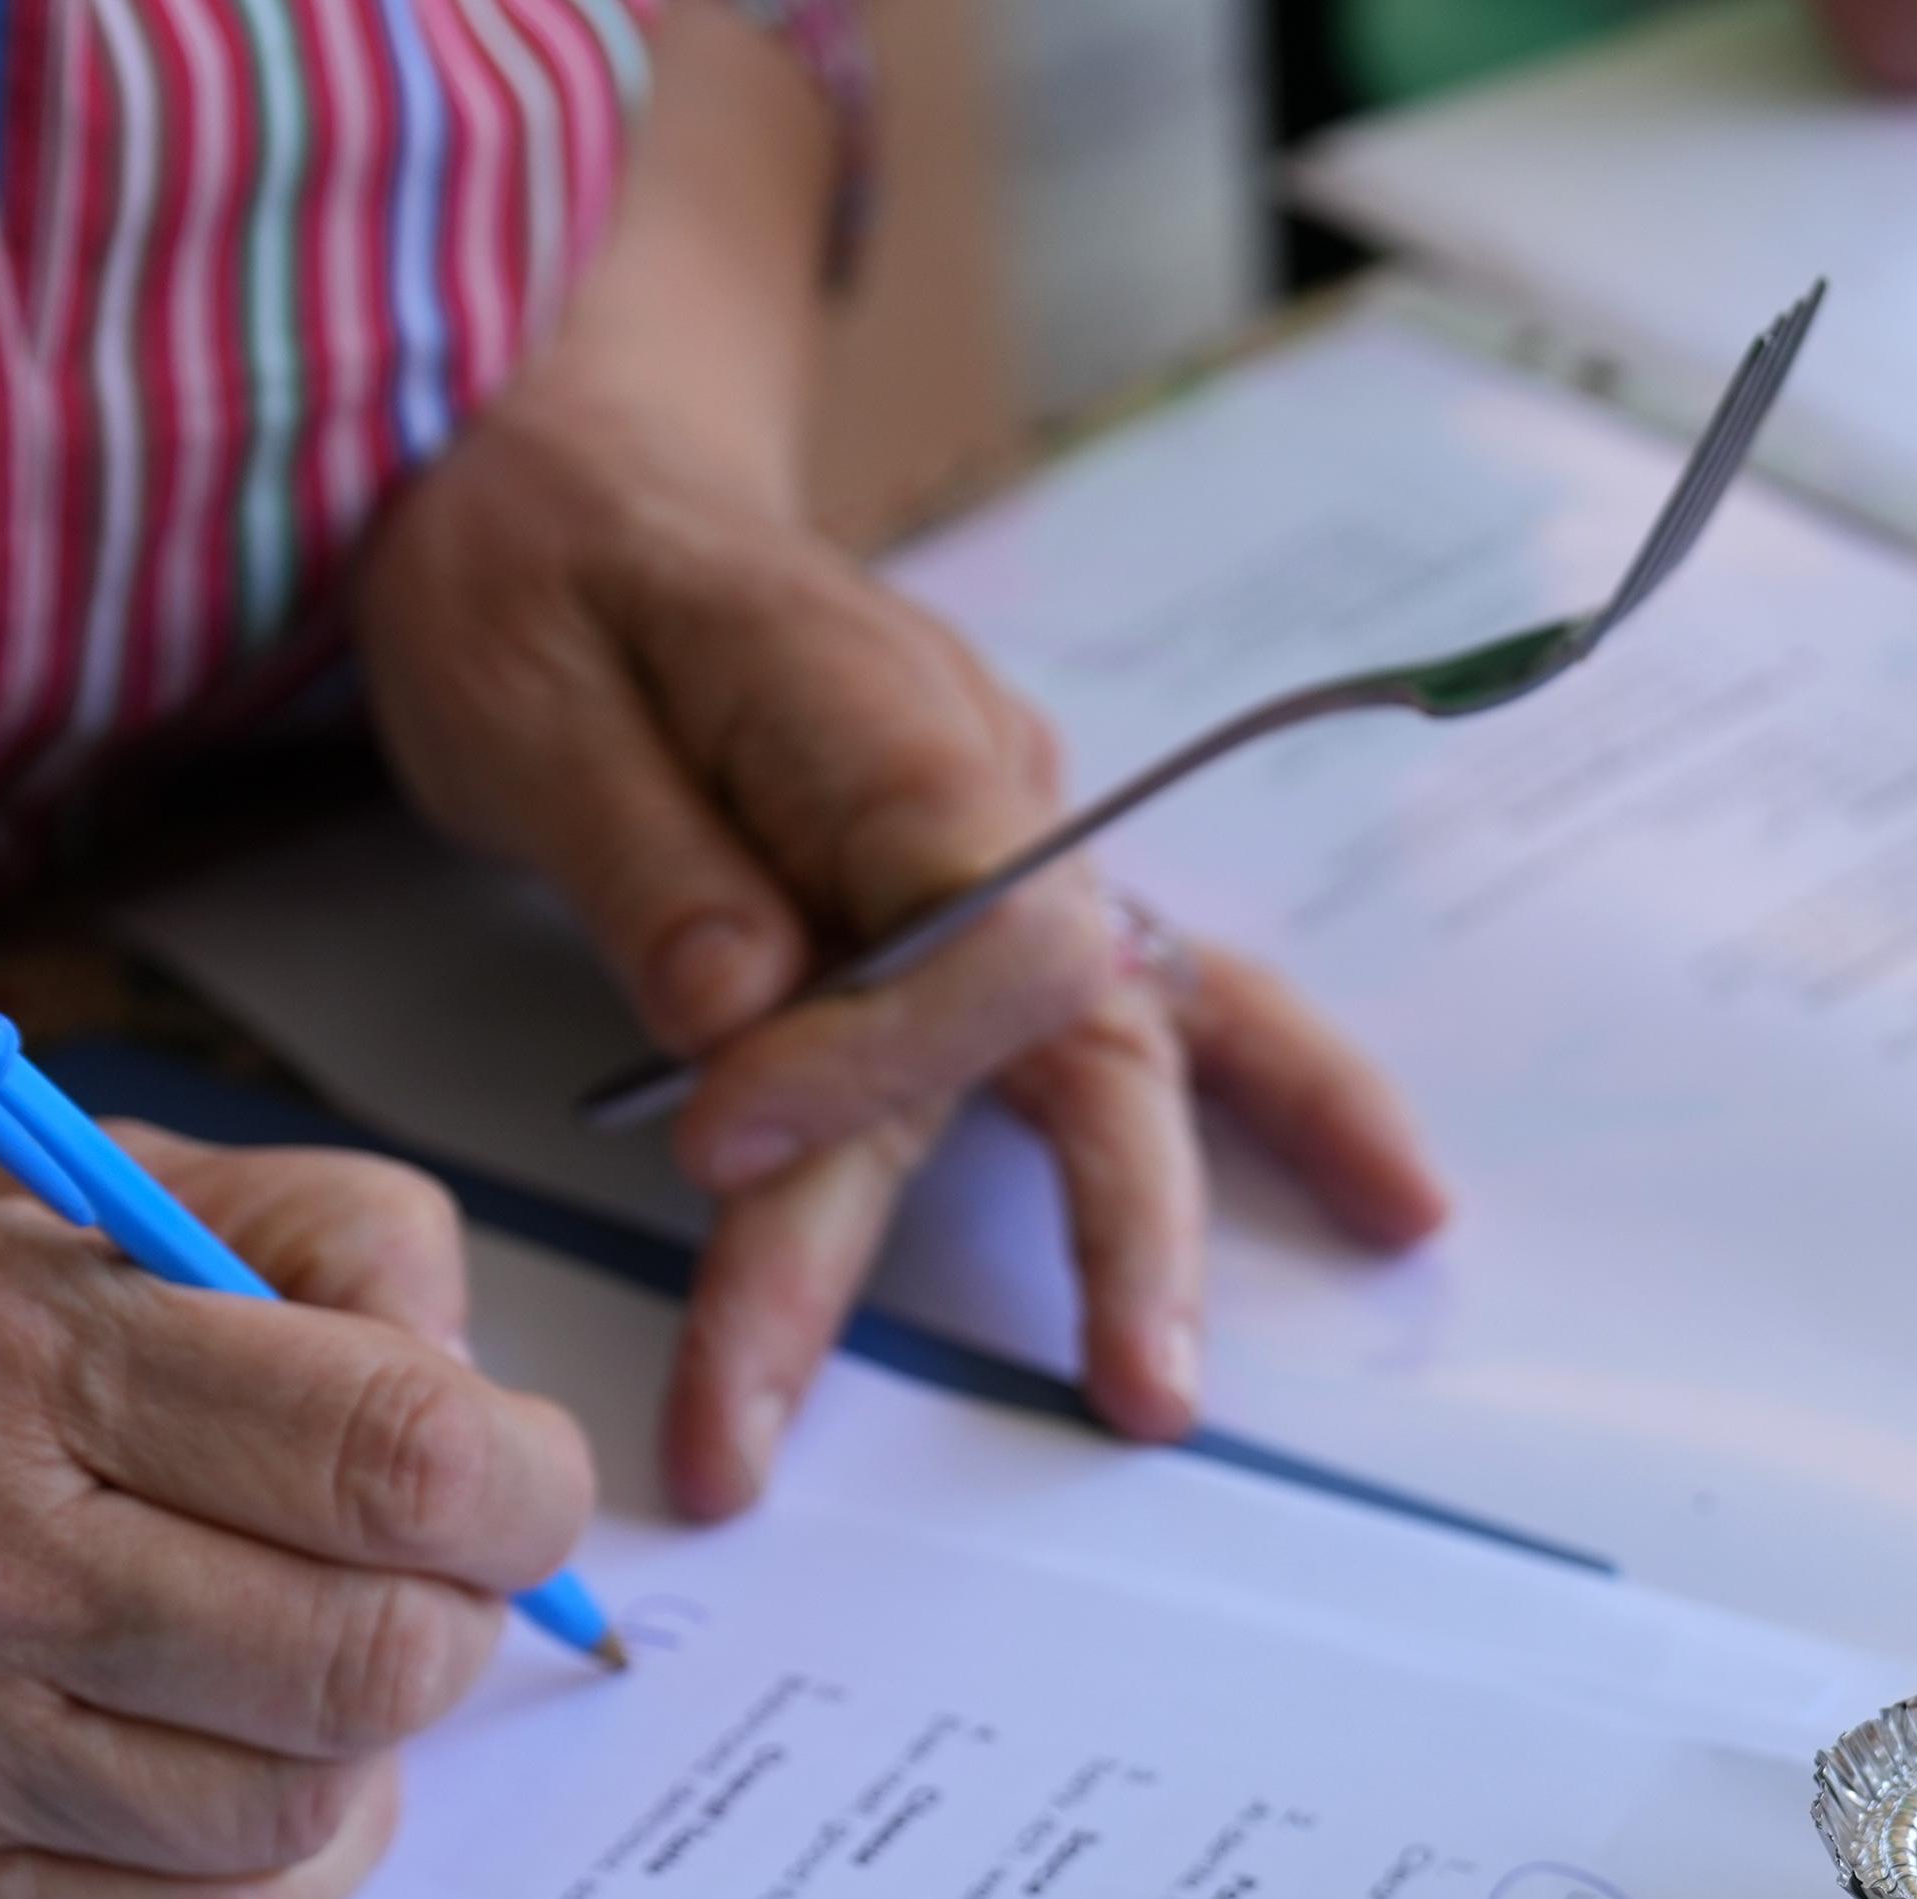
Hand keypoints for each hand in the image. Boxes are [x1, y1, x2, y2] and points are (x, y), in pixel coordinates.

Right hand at [0, 1139, 593, 1898]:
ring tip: (292, 1638)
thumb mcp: (75, 1186)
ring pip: (307, 1807)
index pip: (398, 1461)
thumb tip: (479, 1385)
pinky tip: (249, 1762)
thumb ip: (327, 1240)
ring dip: (363, 1734)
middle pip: (376, 1658)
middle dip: (456, 1607)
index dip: (526, 1481)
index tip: (518, 1472)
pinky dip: (289, 1862)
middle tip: (415, 1561)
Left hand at [351, 8, 1439, 1524]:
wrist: (578, 493)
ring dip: (1153, 1232)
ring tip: (1168, 1387)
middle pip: (1081, 1027)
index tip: (717, 1140)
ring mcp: (1019, 856)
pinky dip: (1285, 1109)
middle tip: (1121, 1387)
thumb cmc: (542, 583)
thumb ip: (643, 856)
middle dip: (1100, 1225)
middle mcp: (995, 796)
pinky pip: (1160, 1020)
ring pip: (1119, 1055)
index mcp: (885, 719)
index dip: (877, 1062)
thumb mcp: (523, 691)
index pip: (986, 929)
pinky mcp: (1002, 917)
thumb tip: (741, 1009)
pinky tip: (1393, 1200)